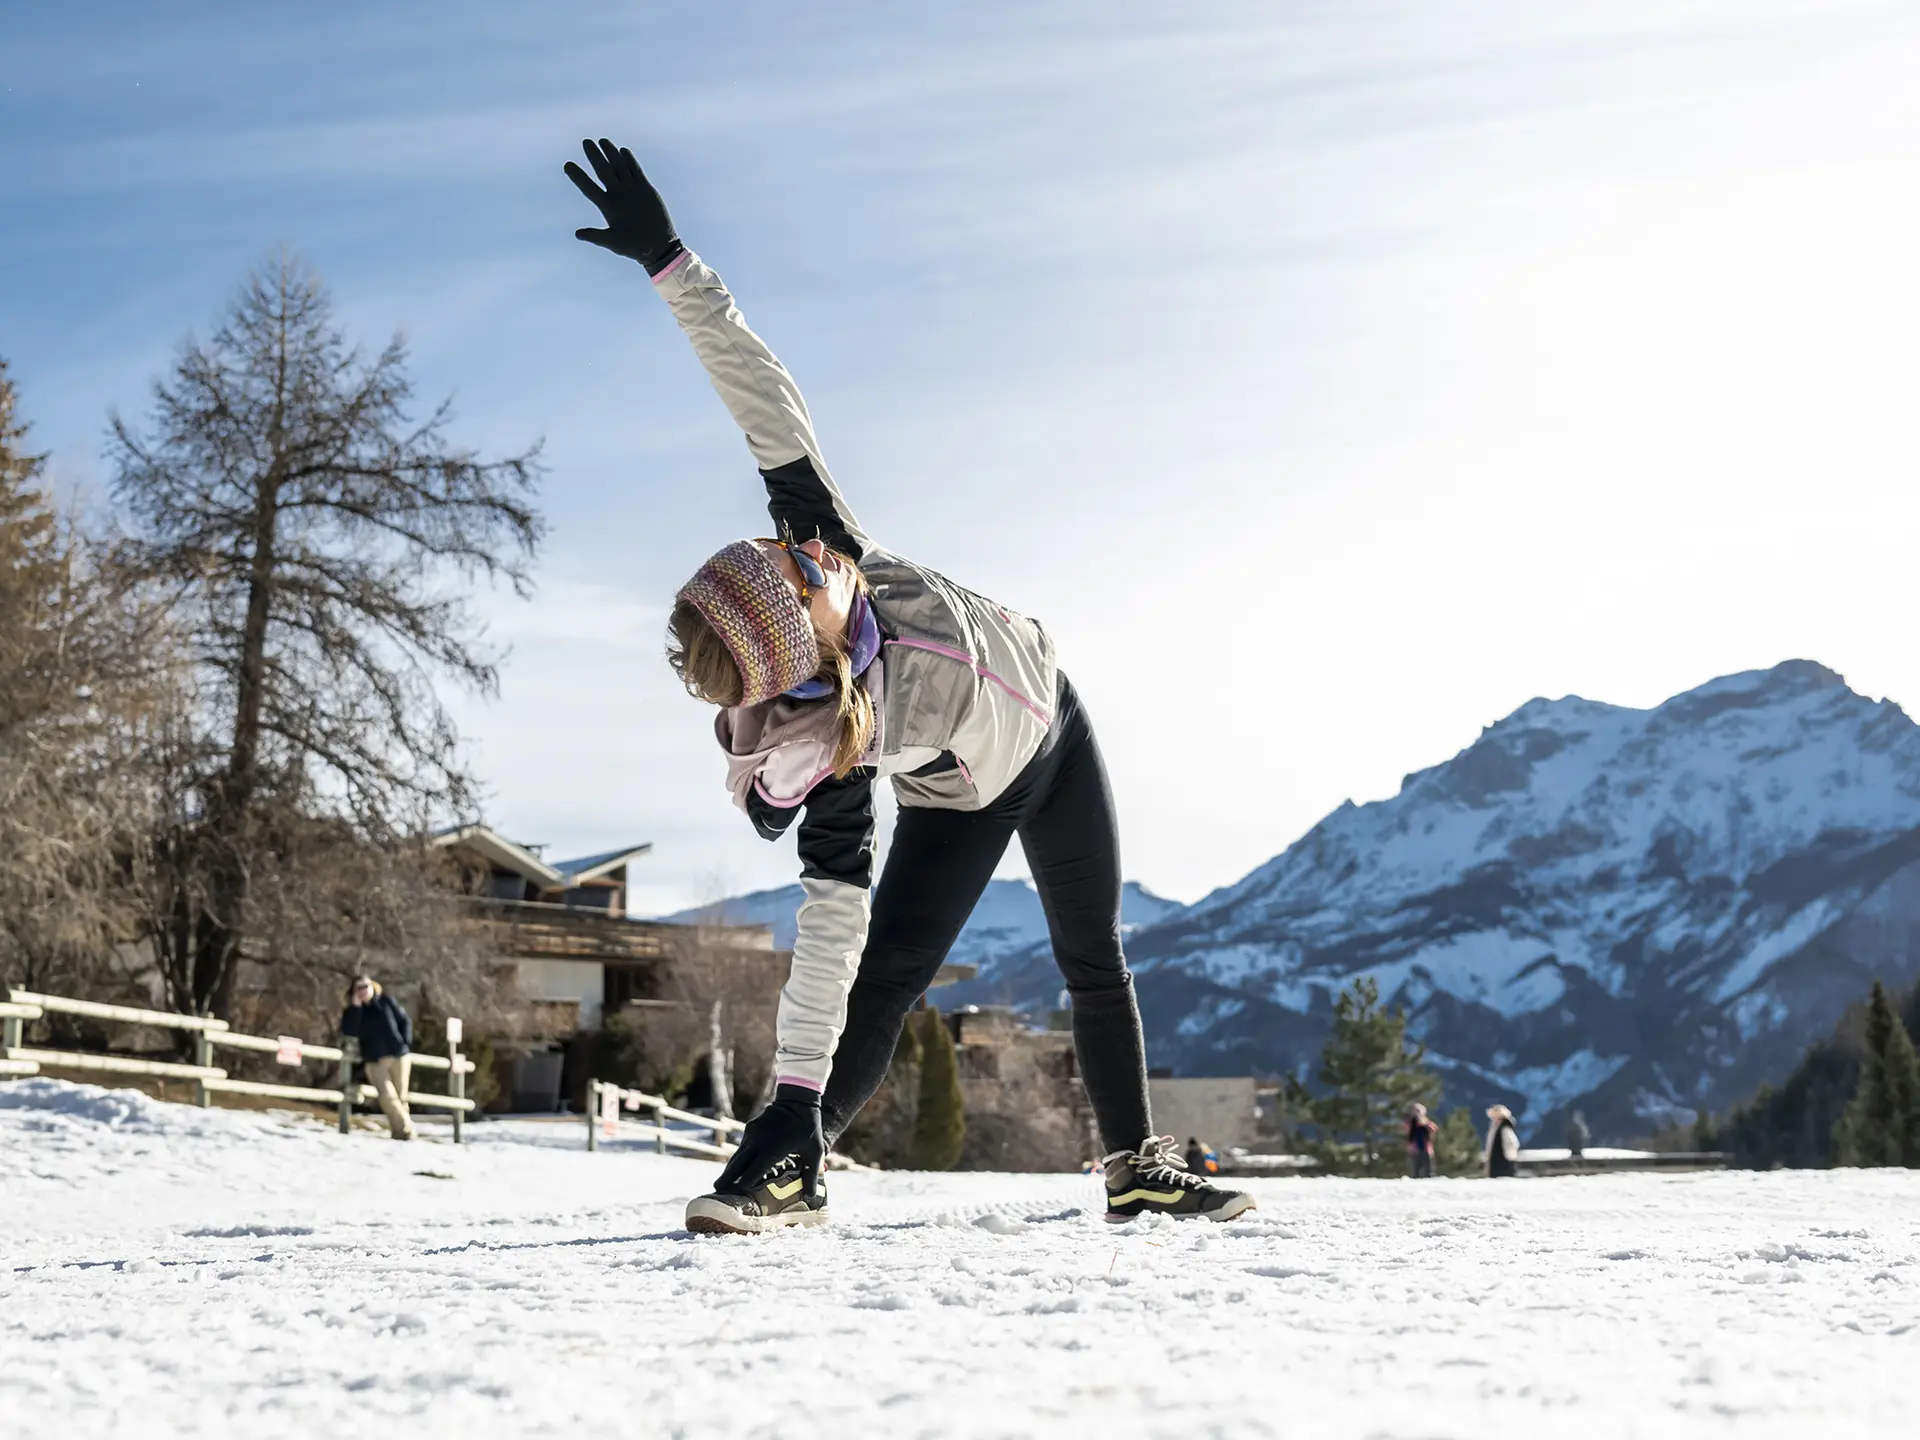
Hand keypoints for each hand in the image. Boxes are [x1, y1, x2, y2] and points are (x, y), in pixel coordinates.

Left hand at [564, 138, 682, 273]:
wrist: (657, 246)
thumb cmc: (633, 247)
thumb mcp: (613, 242)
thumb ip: (596, 236)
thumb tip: (578, 234)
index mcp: (606, 206)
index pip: (588, 187)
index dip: (578, 176)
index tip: (567, 165)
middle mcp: (617, 195)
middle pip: (603, 171)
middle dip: (594, 156)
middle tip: (585, 142)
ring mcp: (631, 190)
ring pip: (619, 167)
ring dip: (611, 154)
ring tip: (602, 141)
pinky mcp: (645, 189)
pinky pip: (636, 171)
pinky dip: (630, 161)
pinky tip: (622, 150)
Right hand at [713, 1085, 824, 1196]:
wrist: (798, 1098)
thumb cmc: (808, 1126)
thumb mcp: (814, 1151)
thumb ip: (811, 1174)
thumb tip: (810, 1197)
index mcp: (772, 1149)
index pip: (753, 1171)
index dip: (744, 1184)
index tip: (738, 1195)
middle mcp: (758, 1141)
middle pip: (737, 1164)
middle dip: (727, 1178)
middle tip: (716, 1190)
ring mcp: (752, 1133)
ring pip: (737, 1155)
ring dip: (730, 1169)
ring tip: (722, 1183)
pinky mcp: (751, 1127)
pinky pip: (743, 1147)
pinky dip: (738, 1158)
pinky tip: (736, 1168)